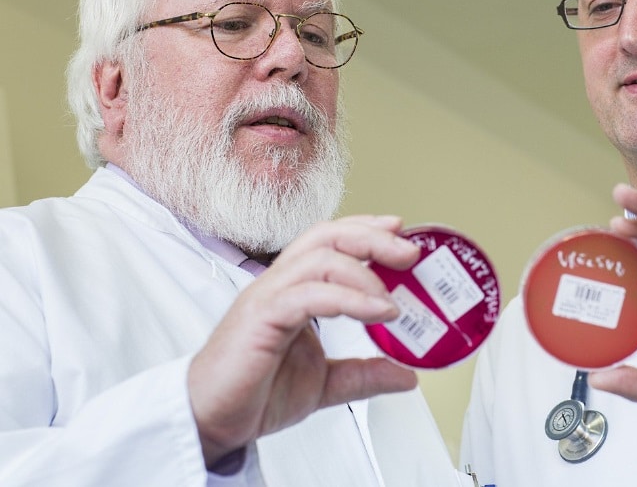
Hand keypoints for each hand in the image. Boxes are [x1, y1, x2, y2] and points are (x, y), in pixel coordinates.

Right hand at [187, 215, 419, 465]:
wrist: (211, 421)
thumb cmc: (254, 392)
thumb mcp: (325, 383)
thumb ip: (364, 373)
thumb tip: (406, 374)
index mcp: (295, 289)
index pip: (331, 241)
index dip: (366, 229)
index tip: (401, 233)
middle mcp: (280, 284)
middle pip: (327, 236)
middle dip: (373, 237)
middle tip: (410, 253)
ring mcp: (268, 297)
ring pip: (319, 257)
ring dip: (365, 272)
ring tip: (393, 301)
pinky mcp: (261, 317)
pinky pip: (309, 295)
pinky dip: (349, 299)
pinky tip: (375, 313)